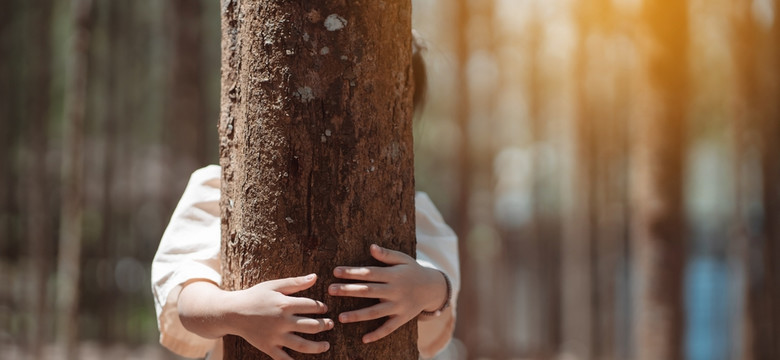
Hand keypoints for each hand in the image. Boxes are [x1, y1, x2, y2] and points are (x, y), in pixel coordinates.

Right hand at [178, 274, 332, 359]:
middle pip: (311, 326)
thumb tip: (315, 277)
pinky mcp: (268, 347)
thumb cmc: (255, 296)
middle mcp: (282, 321)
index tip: (324, 309)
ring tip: (326, 345)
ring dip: (317, 347)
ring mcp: (275, 336)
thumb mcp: (274, 285)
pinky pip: (283, 358)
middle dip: (324, 325)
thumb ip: (295, 282)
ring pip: (302, 345)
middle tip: (330, 324)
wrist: (232, 312)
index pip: (312, 306)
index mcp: (285, 304)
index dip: (321, 307)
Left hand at [328, 244, 447, 343]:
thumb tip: (371, 247)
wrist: (432, 288)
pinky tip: (363, 339)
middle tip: (331, 290)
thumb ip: (386, 255)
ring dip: (357, 315)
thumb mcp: (403, 259)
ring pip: (375, 312)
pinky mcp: (402, 319)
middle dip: (348, 291)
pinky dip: (377, 334)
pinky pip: (388, 328)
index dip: (352, 272)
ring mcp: (399, 306)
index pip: (369, 273)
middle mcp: (395, 291)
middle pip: (368, 291)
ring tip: (340, 318)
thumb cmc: (412, 271)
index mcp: (393, 275)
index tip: (335, 272)